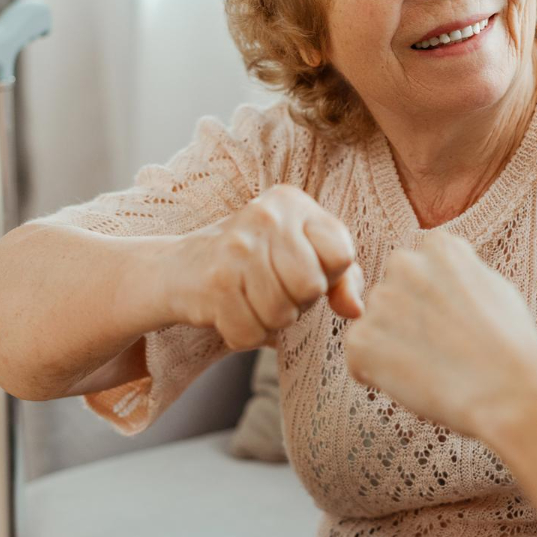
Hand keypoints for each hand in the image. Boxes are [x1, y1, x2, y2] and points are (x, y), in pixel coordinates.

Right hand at [159, 185, 362, 349]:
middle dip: (298, 302)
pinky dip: (245, 335)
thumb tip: (356, 310)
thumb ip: (343, 278)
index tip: (304, 270)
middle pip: (312, 287)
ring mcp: (237, 247)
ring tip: (252, 299)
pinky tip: (232, 311)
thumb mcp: (304, 256)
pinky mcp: (214, 281)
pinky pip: (251, 333)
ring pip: (282, 315)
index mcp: (293, 202)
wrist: (180, 268)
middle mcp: (265, 215)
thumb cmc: (256, 263)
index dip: (327, 276)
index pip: (340, 255)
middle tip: (274, 289)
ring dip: (270, 321)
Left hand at [344, 230, 536, 436]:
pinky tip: (411, 382)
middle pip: (391, 292)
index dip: (432, 298)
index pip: (418, 265)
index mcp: (439, 246)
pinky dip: (375, 373)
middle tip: (436, 348)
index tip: (451, 320)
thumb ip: (458, 272)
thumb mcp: (494, 285)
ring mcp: (380, 302)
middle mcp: (404, 264)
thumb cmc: (510, 344)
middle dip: (404, 317)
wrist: (508, 389)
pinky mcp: (362, 340)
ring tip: (429, 368)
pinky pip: (358, 356)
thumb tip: (444, 277)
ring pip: (374, 325)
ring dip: (390, 345)